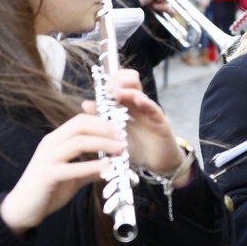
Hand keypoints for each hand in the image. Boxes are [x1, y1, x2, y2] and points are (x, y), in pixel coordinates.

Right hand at [0, 114, 122, 235]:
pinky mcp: (46, 175)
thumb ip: (90, 170)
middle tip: (123, 139)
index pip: (80, 120)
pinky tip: (107, 168)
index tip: (120, 131)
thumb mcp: (73, 177)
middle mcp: (49, 144)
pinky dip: (92, 166)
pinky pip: (72, 167)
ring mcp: (46, 158)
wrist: (21, 210)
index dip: (102, 123)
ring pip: (77, 142)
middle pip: (80, 125)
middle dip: (105, 129)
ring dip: (102, 144)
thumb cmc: (46, 191)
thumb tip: (110, 167)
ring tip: (120, 150)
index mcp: (55, 140)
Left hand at [82, 69, 184, 183]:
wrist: (157, 165)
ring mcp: (149, 111)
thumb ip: (102, 120)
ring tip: (116, 93)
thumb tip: (86, 104)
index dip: (111, 81)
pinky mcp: (160, 121)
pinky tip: (138, 100)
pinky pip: (153, 108)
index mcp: (127, 106)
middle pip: (131, 82)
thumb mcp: (116, 136)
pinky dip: (145, 103)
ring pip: (139, 93)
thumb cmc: (137, 149)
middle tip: (107, 88)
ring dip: (127, 90)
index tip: (101, 88)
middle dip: (118, 80)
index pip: (120, 84)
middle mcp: (138, 105)